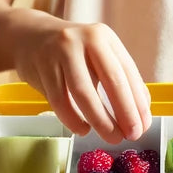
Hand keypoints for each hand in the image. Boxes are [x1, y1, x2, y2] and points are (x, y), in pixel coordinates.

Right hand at [11, 20, 151, 142]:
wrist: (29, 36)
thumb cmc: (71, 52)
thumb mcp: (97, 54)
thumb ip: (118, 78)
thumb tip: (140, 111)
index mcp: (104, 37)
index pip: (127, 72)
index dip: (138, 102)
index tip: (144, 126)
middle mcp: (86, 40)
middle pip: (111, 80)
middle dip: (125, 112)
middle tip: (132, 135)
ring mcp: (62, 51)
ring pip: (84, 92)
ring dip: (100, 120)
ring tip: (111, 136)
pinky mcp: (43, 66)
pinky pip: (59, 100)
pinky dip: (72, 119)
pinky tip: (82, 129)